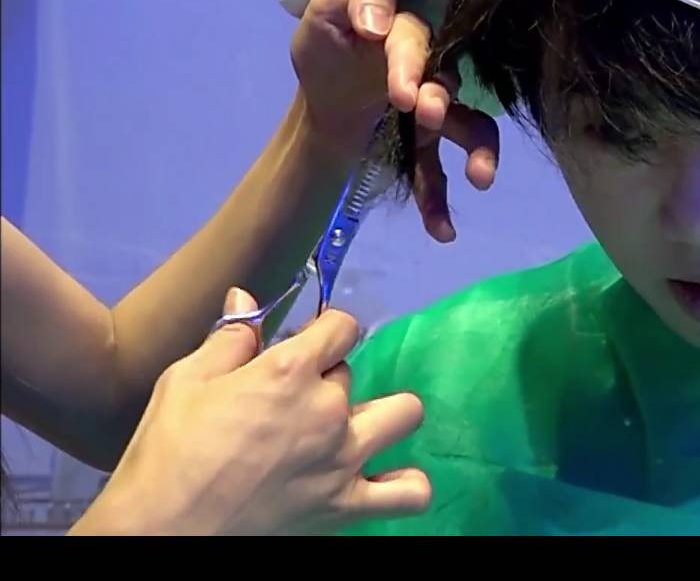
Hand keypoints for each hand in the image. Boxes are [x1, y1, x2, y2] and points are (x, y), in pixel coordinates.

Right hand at [72, 289, 427, 535]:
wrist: (161, 532)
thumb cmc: (165, 454)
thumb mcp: (184, 381)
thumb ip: (228, 337)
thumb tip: (246, 296)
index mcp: (289, 371)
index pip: (342, 326)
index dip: (323, 331)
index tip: (302, 345)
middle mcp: (327, 409)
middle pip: (352, 373)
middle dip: (327, 379)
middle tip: (292, 402)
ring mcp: (343, 458)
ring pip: (403, 414)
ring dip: (382, 415)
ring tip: (350, 428)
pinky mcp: (345, 505)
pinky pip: (409, 493)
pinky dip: (404, 485)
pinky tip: (381, 477)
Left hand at [290, 0, 499, 241]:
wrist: (324, 93)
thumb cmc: (330, 43)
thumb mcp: (323, 11)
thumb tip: (380, 25)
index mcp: (405, 29)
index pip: (413, 38)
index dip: (410, 62)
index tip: (403, 94)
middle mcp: (432, 66)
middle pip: (449, 81)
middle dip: (442, 101)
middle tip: (426, 115)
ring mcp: (436, 108)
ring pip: (469, 125)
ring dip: (478, 149)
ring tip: (480, 178)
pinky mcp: (427, 143)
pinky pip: (440, 172)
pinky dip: (440, 201)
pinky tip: (442, 232)